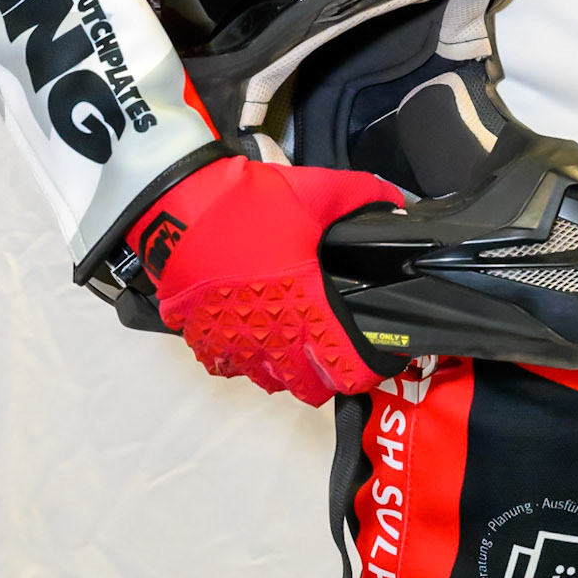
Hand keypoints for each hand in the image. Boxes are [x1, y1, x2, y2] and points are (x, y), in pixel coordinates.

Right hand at [128, 157, 403, 404]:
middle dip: (327, 372)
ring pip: (270, 378)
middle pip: (311, 388)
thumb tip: (398, 205)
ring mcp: (235, 346)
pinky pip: (233, 362)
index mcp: (308, 312)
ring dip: (286, 363)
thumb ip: (364, 198)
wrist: (178, 206)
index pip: (349, 372)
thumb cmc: (253, 205)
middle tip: (333, 338)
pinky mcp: (203, 340)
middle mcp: (272, 342)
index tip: (376, 347)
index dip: (368, 365)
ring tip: (291, 327)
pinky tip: (251, 322)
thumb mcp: (317, 189)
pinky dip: (246, 351)